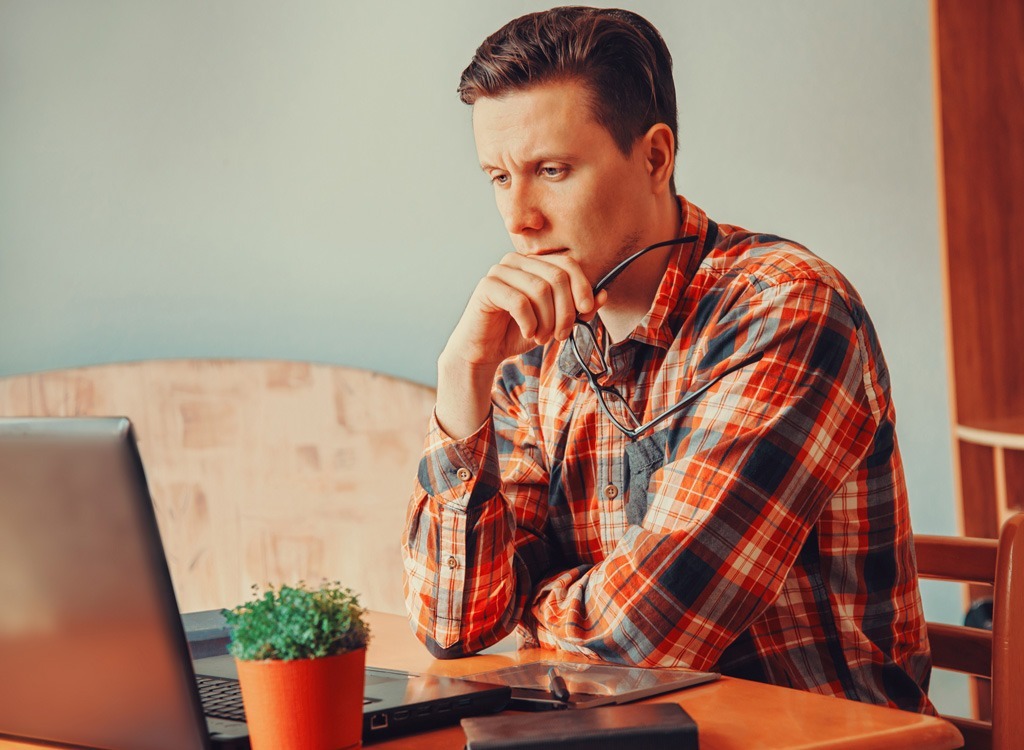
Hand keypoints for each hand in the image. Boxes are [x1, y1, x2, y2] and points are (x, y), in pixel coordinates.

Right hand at [436, 252, 607, 437]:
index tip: (585, 311)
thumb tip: (603, 294)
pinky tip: (527, 333)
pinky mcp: (487, 287)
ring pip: (540, 290)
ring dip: (547, 321)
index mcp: (534, 262)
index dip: (582, 287)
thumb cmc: (519, 332)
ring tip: (542, 337)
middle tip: (561, 335)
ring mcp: (500, 271)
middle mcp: (516, 260)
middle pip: (557, 277)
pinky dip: (529, 323)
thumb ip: (579, 308)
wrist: (484, 351)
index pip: (568, 264)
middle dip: (565, 311)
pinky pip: (519, 301)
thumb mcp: (556, 321)